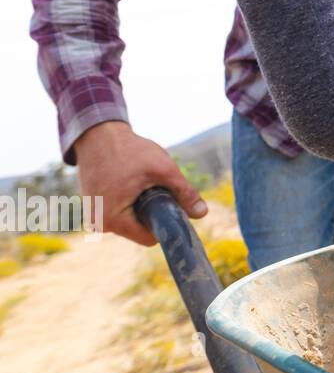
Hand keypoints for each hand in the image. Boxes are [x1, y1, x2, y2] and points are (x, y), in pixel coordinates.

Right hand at [72, 121, 207, 246]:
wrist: (98, 134)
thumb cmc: (129, 150)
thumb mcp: (163, 169)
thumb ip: (184, 192)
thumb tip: (202, 213)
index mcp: (113, 220)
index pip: (149, 238)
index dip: (165, 224)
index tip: (173, 205)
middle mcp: (99, 223)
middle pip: (139, 229)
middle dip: (152, 212)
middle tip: (156, 188)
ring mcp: (93, 215)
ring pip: (130, 219)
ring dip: (141, 206)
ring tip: (140, 182)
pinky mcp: (93, 206)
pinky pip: (119, 210)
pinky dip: (129, 200)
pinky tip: (129, 181)